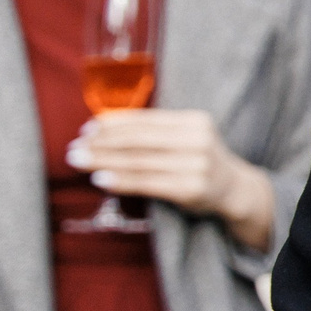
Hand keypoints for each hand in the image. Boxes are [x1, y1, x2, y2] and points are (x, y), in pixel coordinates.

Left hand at [71, 109, 274, 250]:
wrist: (236, 190)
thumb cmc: (201, 162)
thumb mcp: (187, 138)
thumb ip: (157, 132)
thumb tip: (103, 128)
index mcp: (195, 121)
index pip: (146, 120)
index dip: (113, 124)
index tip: (86, 129)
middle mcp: (198, 140)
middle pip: (139, 140)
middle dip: (102, 144)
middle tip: (74, 148)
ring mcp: (197, 164)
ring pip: (139, 161)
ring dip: (103, 162)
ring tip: (78, 161)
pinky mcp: (192, 188)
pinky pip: (148, 183)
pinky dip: (121, 181)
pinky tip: (101, 180)